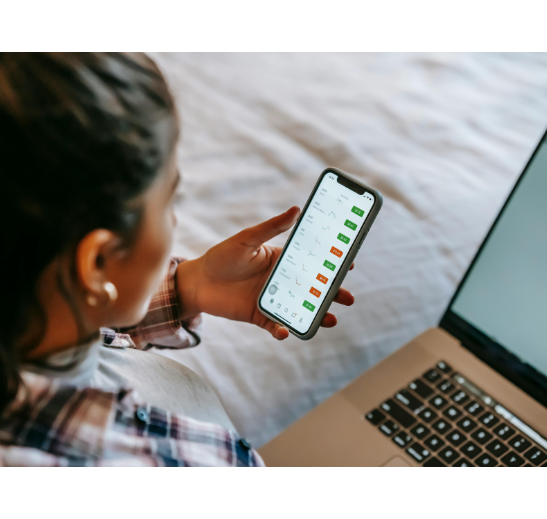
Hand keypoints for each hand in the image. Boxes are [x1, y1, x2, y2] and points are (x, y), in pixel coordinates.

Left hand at [176, 206, 354, 339]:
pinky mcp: (259, 317)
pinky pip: (275, 325)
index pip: (312, 263)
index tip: (350, 265)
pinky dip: (282, 330)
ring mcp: (272, 300)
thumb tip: (296, 210)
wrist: (197, 282)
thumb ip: (271, 228)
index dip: (331, 264)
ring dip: (316, 316)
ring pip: (301, 310)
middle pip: (314, 290)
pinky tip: (285, 331)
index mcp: (282, 261)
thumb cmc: (221, 256)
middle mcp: (281, 282)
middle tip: (349, 298)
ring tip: (330, 319)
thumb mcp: (246, 239)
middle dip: (333, 294)